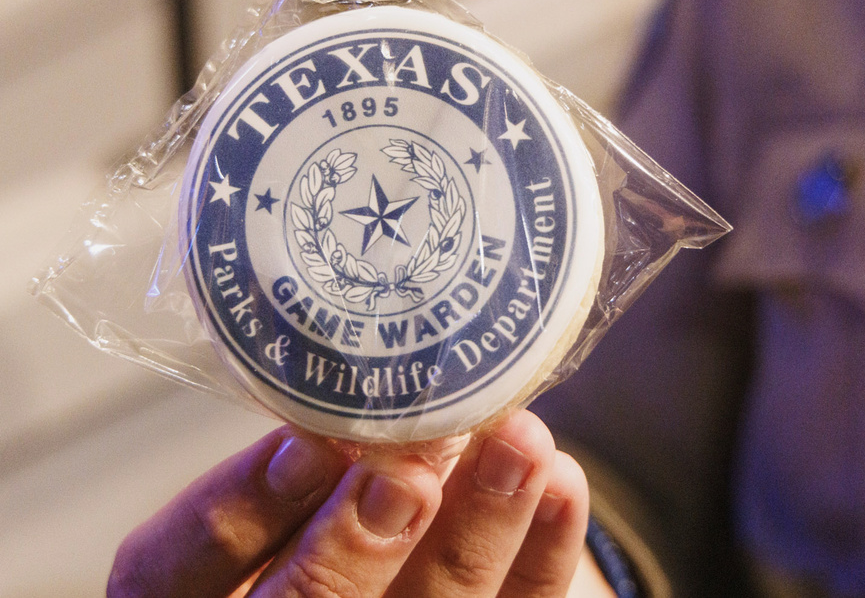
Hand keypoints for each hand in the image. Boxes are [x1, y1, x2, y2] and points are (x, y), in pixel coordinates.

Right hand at [107, 410, 612, 596]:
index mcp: (195, 588)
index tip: (309, 440)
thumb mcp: (263, 491)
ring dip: (478, 526)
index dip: (239, 507)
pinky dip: (541, 552)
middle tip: (415, 461)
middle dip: (363, 536)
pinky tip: (562, 485)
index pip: (179, 566)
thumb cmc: (304, 513)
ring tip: (520, 443)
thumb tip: (336, 407)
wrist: (377, 567)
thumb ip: (283, 468)